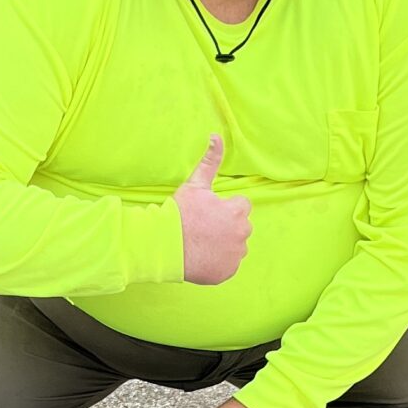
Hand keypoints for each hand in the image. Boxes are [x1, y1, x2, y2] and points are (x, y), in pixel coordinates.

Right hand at [174, 134, 250, 284]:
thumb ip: (210, 161)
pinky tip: (203, 257)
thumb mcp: (195, 185)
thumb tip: (216, 136)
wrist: (164, 246)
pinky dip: (219, 262)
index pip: (242, 206)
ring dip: (224, 244)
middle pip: (240, 227)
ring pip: (235, 246)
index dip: (225, 208)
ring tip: (202, 243)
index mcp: (238, 211)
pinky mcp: (228, 272)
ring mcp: (236, 255)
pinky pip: (228, 265)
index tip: (209, 213)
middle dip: (227, 227)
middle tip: (204, 228)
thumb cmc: (180, 214)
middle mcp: (242, 233)